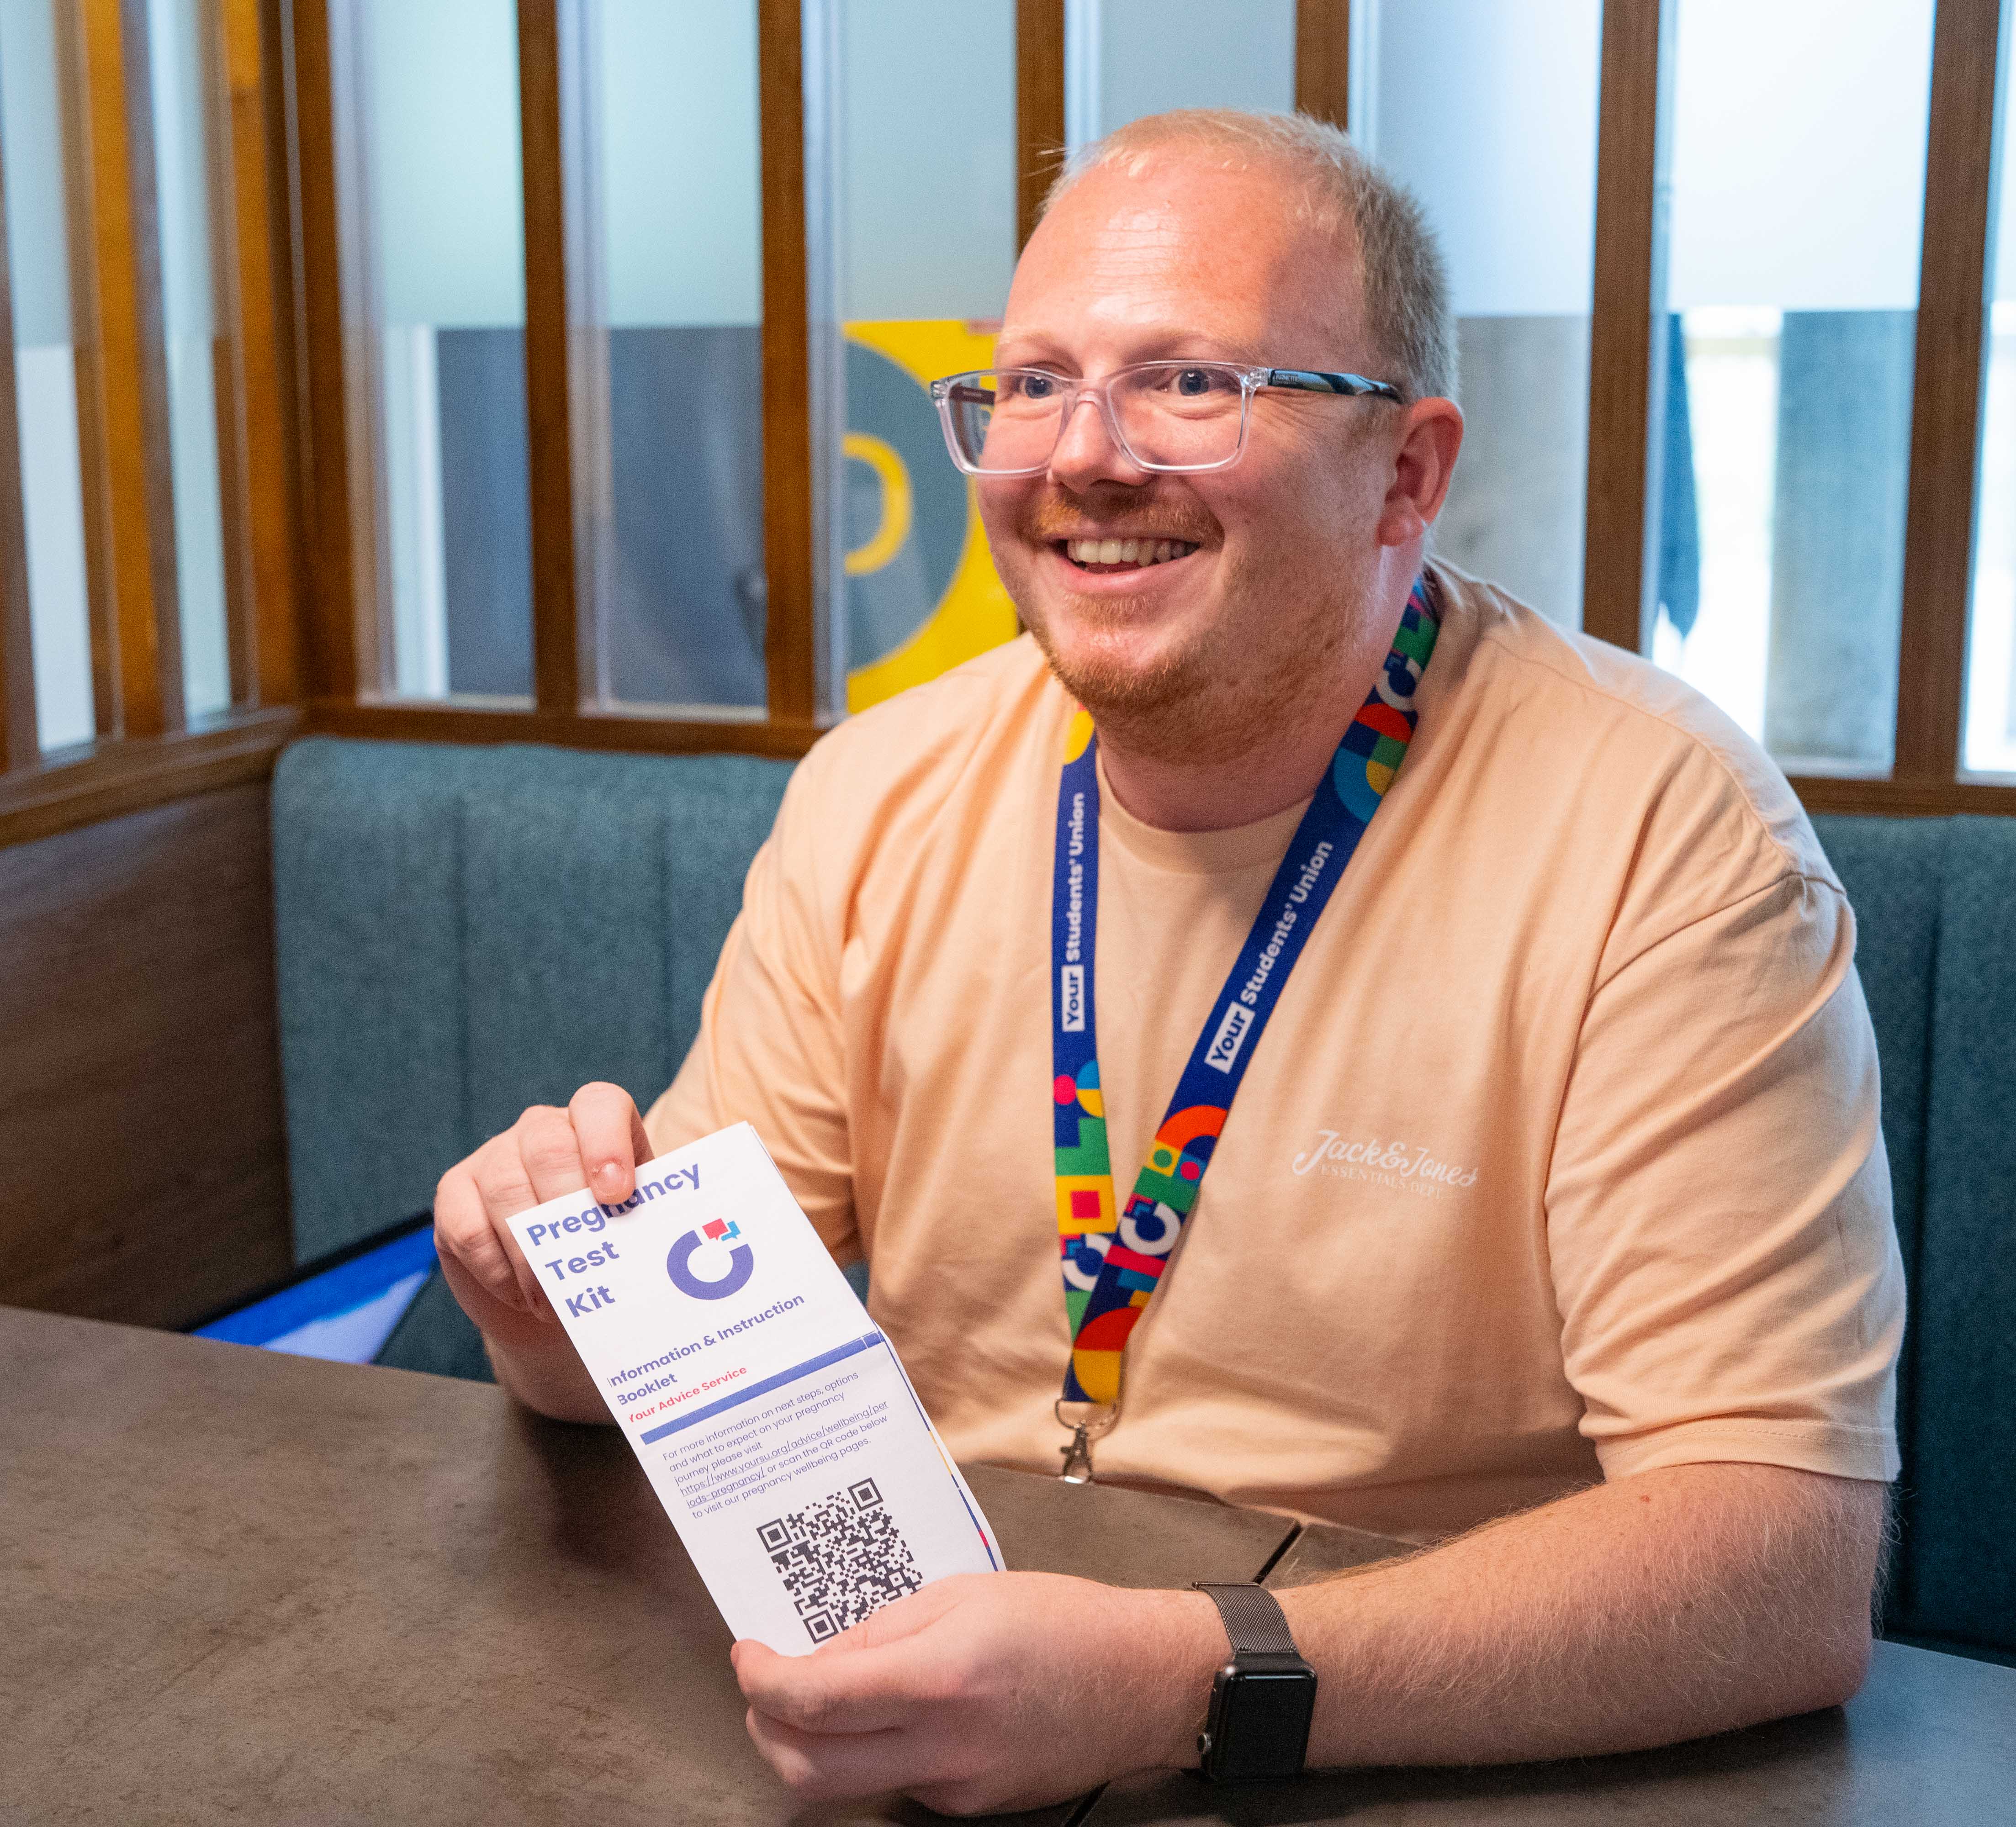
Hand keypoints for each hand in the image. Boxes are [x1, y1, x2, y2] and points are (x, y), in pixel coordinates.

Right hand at [432, 1083, 650, 1415]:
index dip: (606, 1142)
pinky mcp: (457, 1193)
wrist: (561, 1299)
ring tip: (554, 1299)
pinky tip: (520, 1295)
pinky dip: (494, 1264)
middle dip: (565, 1206)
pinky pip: (465, 1221)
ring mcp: (496, 1157)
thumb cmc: (618, 1254)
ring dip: (531, 1249)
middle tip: (583, 1264)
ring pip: (505, 1184)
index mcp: (600, 1125)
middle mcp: (545, 1129)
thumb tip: (720, 1240)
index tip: (617, 1195)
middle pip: (547, 1143)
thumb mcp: (646, 1230)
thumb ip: (668, 1221)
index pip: (600, 1104)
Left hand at [733, 1572, 1220, 1815]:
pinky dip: (877, 1748)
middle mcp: (941, 1746)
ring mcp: (955, 1787)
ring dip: (813, 1745)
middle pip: (808, 1769)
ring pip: (847, 1784)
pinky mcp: (971, 1806)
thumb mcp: (963, 1593)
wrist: (1143, 1681)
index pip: (814, 1699)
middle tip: (763, 1688)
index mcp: (937, 1678)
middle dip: (764, 1729)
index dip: (761, 1678)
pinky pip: (898, 1781)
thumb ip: (884, 1628)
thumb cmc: (1065, 1621)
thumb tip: (822, 1656)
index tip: (749, 1654)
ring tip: (822, 1695)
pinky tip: (900, 1709)